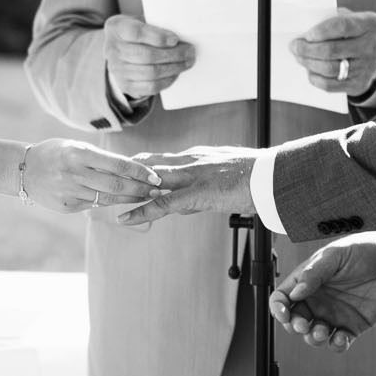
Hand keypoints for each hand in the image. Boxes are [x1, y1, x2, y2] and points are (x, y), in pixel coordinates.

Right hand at [21, 139, 164, 214]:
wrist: (24, 170)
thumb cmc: (55, 153)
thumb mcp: (75, 147)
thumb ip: (99, 158)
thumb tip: (131, 167)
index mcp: (79, 153)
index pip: (117, 164)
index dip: (139, 172)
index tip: (156, 176)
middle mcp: (74, 173)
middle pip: (116, 185)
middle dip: (140, 189)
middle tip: (157, 191)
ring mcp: (70, 191)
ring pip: (108, 198)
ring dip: (130, 199)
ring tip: (146, 197)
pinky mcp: (67, 206)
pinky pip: (94, 205)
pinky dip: (110, 202)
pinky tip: (123, 201)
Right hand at [104, 15, 195, 101]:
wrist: (119, 50)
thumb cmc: (136, 32)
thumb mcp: (140, 21)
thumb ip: (156, 24)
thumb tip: (183, 34)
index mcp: (116, 28)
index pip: (136, 32)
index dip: (157, 37)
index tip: (175, 39)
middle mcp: (112, 49)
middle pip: (146, 55)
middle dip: (173, 54)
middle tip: (190, 51)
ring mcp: (117, 69)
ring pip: (150, 72)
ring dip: (174, 68)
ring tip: (188, 62)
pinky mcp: (125, 85)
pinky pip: (150, 86)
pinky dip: (167, 80)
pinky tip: (176, 73)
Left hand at [115, 145, 257, 225]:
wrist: (273, 176)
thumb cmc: (258, 176)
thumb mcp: (228, 176)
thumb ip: (208, 185)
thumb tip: (196, 198)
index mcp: (198, 157)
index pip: (161, 160)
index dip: (138, 166)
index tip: (120, 170)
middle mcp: (190, 162)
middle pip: (148, 167)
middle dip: (124, 176)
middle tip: (101, 182)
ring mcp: (192, 176)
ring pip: (151, 182)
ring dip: (127, 191)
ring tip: (104, 198)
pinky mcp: (196, 193)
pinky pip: (163, 204)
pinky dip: (143, 211)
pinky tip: (125, 218)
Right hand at [269, 231, 375, 351]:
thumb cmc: (364, 248)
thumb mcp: (335, 255)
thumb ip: (313, 273)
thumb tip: (296, 293)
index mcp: (307, 281)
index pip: (283, 298)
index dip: (278, 308)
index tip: (284, 313)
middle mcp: (317, 300)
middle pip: (294, 321)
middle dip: (294, 327)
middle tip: (303, 324)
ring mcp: (334, 314)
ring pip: (313, 335)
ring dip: (312, 338)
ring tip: (321, 331)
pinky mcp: (353, 326)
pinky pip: (338, 342)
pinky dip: (336, 345)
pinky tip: (340, 338)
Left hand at [290, 8, 375, 94]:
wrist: (375, 53)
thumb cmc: (354, 31)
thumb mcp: (350, 18)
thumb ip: (331, 19)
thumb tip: (304, 31)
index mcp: (371, 24)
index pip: (342, 26)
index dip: (321, 31)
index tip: (307, 35)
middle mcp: (372, 46)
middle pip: (332, 50)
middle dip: (308, 49)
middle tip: (294, 46)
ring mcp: (367, 67)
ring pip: (330, 68)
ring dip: (309, 63)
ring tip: (299, 57)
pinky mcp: (359, 84)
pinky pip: (331, 85)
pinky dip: (316, 78)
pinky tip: (310, 71)